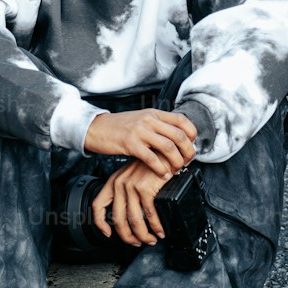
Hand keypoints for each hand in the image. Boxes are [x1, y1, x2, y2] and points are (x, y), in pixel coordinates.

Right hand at [83, 108, 197, 178]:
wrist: (95, 128)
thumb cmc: (118, 127)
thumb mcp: (140, 120)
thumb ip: (157, 125)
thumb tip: (175, 138)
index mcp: (154, 113)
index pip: (182, 120)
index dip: (192, 134)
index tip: (191, 145)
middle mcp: (149, 120)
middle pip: (179, 135)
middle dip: (188, 151)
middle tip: (188, 161)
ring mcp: (140, 131)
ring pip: (169, 147)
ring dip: (177, 161)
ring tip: (177, 169)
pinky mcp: (130, 144)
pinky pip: (152, 158)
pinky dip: (161, 168)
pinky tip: (163, 174)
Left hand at [92, 162, 168, 247]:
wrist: (165, 150)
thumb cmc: (153, 162)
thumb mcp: (134, 174)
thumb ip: (129, 190)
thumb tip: (133, 214)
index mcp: (113, 182)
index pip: (98, 205)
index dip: (100, 223)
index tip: (107, 233)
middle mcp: (119, 184)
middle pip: (118, 220)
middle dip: (128, 236)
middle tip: (137, 242)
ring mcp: (131, 186)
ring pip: (134, 221)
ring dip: (143, 235)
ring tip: (152, 239)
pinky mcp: (144, 188)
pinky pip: (149, 215)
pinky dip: (156, 226)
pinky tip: (160, 230)